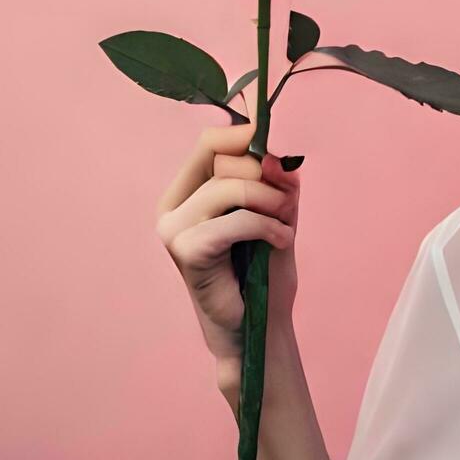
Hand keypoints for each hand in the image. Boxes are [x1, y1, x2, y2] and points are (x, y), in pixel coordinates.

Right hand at [155, 121, 301, 382]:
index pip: (209, 143)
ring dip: (271, 203)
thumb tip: (276, 155)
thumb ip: (277, 180)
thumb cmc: (264, 268)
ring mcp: (174, 229)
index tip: (273, 147)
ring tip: (284, 226)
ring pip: (230, 189)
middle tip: (286, 205)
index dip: (243, 136)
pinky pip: (236, 221)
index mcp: (189, 192)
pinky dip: (267, 227)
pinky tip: (279, 242)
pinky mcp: (186, 251)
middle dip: (266, 178)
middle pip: (224, 161)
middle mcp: (174, 207)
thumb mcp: (277, 212)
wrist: (260, 323)